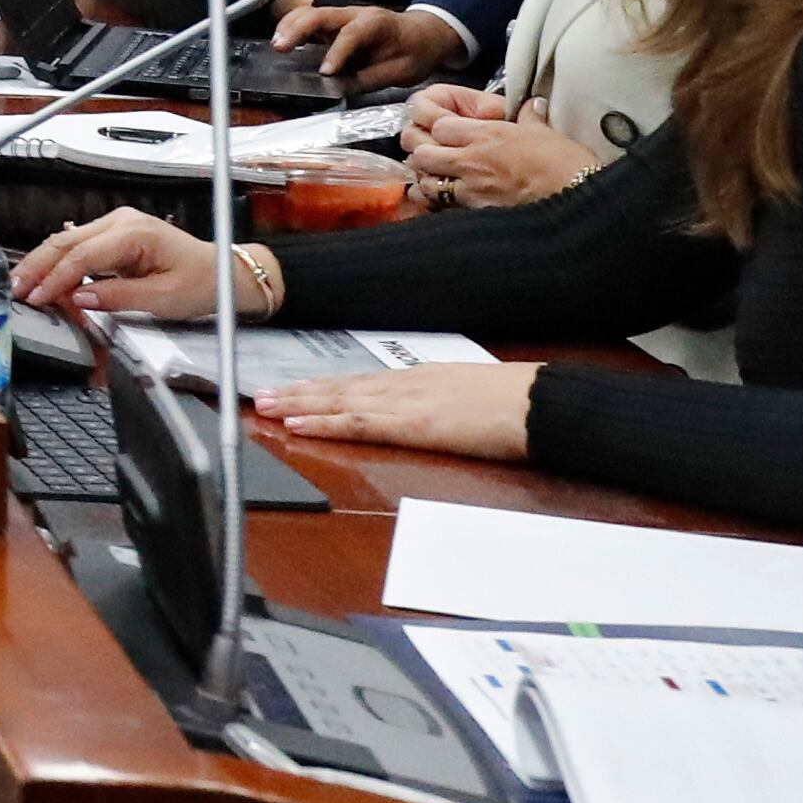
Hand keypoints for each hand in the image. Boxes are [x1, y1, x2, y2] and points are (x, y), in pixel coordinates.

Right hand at [11, 209, 231, 319]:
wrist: (222, 273)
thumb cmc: (200, 282)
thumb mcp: (163, 298)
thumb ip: (118, 297)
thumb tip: (79, 298)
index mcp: (134, 233)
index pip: (82, 255)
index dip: (55, 278)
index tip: (37, 298)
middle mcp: (120, 222)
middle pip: (65, 241)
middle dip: (36, 266)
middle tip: (14, 289)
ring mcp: (115, 226)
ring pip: (66, 242)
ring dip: (42, 264)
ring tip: (20, 285)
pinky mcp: (113, 237)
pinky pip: (77, 248)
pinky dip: (57, 264)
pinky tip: (43, 280)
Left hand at [259, 362, 536, 459]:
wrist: (539, 403)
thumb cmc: (515, 404)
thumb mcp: (470, 397)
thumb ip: (443, 403)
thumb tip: (432, 413)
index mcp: (419, 379)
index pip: (360, 382)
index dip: (324, 385)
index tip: (295, 387)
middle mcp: (404, 384)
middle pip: (341, 386)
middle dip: (300, 391)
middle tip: (263, 393)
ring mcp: (405, 402)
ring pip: (340, 400)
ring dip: (301, 403)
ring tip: (267, 405)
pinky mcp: (411, 423)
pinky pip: (358, 422)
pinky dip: (325, 422)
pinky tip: (299, 424)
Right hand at [279, 0, 467, 87]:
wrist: (423, 35)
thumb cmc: (414, 51)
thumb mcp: (401, 71)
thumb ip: (369, 79)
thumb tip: (339, 88)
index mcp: (376, 24)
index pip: (352, 34)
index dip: (336, 52)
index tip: (325, 72)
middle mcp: (355, 15)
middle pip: (321, 14)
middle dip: (298, 29)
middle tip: (281, 47)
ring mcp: (342, 17)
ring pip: (309, 13)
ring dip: (290, 26)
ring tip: (277, 45)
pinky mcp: (333, 25)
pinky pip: (308, 20)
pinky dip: (292, 28)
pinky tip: (282, 41)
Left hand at [399, 93, 603, 207]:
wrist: (578, 199)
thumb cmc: (565, 164)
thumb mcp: (546, 133)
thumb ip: (530, 117)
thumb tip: (532, 105)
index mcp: (487, 135)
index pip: (440, 125)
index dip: (436, 127)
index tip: (443, 131)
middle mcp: (472, 160)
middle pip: (423, 152)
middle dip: (420, 151)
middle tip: (429, 153)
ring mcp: (471, 188)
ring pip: (426, 180)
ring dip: (425, 177)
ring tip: (434, 177)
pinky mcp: (475, 212)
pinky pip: (440, 206)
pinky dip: (434, 203)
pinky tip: (441, 201)